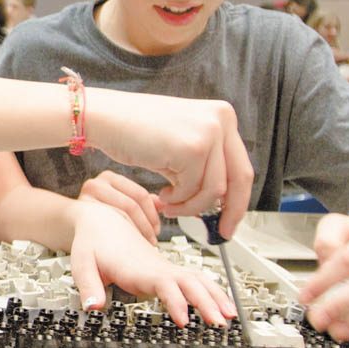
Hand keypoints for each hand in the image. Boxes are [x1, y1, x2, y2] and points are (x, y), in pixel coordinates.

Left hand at [68, 200, 235, 326]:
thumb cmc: (92, 242)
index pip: (163, 283)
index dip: (175, 300)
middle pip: (188, 281)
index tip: (183, 319)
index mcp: (138, 268)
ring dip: (215, 296)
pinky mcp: (166, 270)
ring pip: (197, 278)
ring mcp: (164, 268)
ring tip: (230, 316)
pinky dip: (211, 290)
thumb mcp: (83, 264)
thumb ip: (89, 286)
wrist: (100, 219)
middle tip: (220, 323)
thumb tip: (93, 306)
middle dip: (206, 301)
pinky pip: (195, 279)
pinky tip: (219, 304)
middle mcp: (156, 267)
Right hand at [79, 170, 162, 244]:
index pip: (140, 195)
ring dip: (134, 232)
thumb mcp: (122, 204)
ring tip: (141, 244)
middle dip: (145, 226)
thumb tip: (163, 204)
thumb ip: (142, 202)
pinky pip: (105, 224)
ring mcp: (86, 196)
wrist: (70, 222)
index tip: (157, 230)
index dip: (152, 215)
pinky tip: (125, 244)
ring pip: (119, 215)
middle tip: (151, 240)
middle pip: (130, 205)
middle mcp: (96, 183)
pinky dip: (119, 235)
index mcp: (110, 177)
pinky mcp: (79, 210)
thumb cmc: (98, 214)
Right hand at [89, 90, 252, 238]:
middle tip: (220, 231)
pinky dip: (177, 200)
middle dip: (230, 211)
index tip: (231, 218)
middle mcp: (220, 120)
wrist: (106, 117)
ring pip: (215, 190)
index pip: (241, 166)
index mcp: (222, 116)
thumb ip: (204, 165)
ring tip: (171, 204)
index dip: (239, 199)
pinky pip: (192, 190)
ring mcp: (208, 132)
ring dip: (191, 206)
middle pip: (239, 179)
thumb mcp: (181, 143)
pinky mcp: (192, 148)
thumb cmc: (135, 129)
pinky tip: (162, 193)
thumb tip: (221, 200)